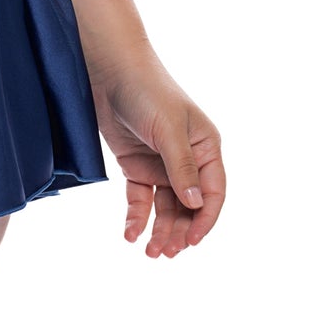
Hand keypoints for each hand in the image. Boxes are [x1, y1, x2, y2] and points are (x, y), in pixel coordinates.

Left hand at [89, 48, 225, 257]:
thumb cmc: (147, 90)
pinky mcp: (136, 164)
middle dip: (179, 231)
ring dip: (160, 229)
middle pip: (188, 206)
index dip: (204, 220)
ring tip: (150, 252)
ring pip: (166, 206)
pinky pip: (141, 197)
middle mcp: (187, 159)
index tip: (191, 242)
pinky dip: (137, 216)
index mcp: (206, 148)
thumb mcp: (168, 129)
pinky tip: (131, 233)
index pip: (212, 193)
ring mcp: (161, 163)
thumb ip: (181, 167)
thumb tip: (196, 204)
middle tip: (165, 253)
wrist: (109, 69)